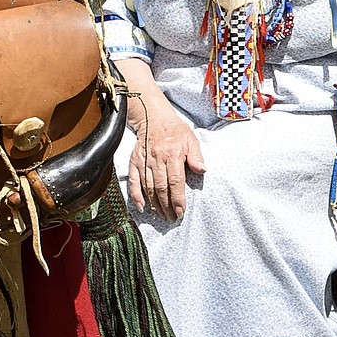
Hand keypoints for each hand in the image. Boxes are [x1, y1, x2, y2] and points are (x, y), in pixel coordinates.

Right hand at [127, 97, 204, 220]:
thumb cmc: (175, 130)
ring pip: (148, 187)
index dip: (177, 199)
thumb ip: (196, 156)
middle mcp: (157, 159)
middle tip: (173, 218)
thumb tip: (202, 170)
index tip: (181, 211)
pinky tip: (142, 207)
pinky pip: (134, 181)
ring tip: (162, 216)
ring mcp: (144, 161)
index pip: (175, 181)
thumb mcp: (191, 139)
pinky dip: (136, 195)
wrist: (154, 118)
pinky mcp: (134, 162)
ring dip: (154, 204)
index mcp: (172, 154)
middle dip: (167, 206)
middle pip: (161, 188)